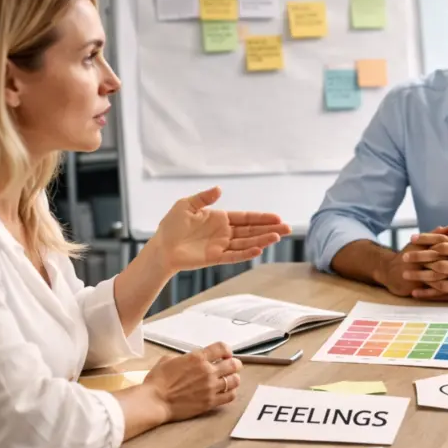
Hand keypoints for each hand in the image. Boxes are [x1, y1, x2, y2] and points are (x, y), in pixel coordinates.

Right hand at [143, 342, 241, 421]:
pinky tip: (226, 391)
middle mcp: (208, 371)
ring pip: (235, 380)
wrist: (154, 401)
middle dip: (234, 364)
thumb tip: (190, 360)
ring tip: (229, 379)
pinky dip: (231, 392)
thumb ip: (185, 358)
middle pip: (234, 364)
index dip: (226, 350)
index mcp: (198, 358)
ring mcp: (211, 387)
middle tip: (230, 366)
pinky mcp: (210, 402)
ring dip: (233, 378)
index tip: (225, 354)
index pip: (222, 348)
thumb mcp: (168, 360)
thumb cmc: (157, 382)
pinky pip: (230, 396)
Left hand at [149, 187, 291, 272]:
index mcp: (220, 218)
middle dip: (269, 229)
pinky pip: (234, 255)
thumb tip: (220, 189)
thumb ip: (204, 198)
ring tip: (277, 237)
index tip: (277, 218)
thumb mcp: (186, 205)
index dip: (261, 218)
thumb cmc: (171, 226)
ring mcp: (221, 246)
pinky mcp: (215, 258)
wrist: (161, 247)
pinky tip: (259, 250)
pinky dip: (246, 253)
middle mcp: (224, 232)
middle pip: (251, 230)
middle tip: (287, 228)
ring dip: (262, 240)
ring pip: (247, 243)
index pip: (246, 218)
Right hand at [373, 225, 447, 300]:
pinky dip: (447, 295)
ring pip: (441, 281)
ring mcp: (418, 276)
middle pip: (444, 264)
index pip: (445, 247)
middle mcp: (421, 261)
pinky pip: (433, 294)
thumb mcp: (421, 243)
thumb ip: (438, 235)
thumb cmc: (409, 255)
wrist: (388, 270)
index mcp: (425, 248)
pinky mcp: (415, 289)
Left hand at [404, 223, 447, 301]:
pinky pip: (446, 292)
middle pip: (439, 257)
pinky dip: (430, 293)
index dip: (427, 239)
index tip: (413, 238)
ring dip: (421, 275)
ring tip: (406, 274)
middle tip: (404, 256)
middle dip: (420, 256)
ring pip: (440, 275)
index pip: (444, 241)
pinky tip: (417, 293)